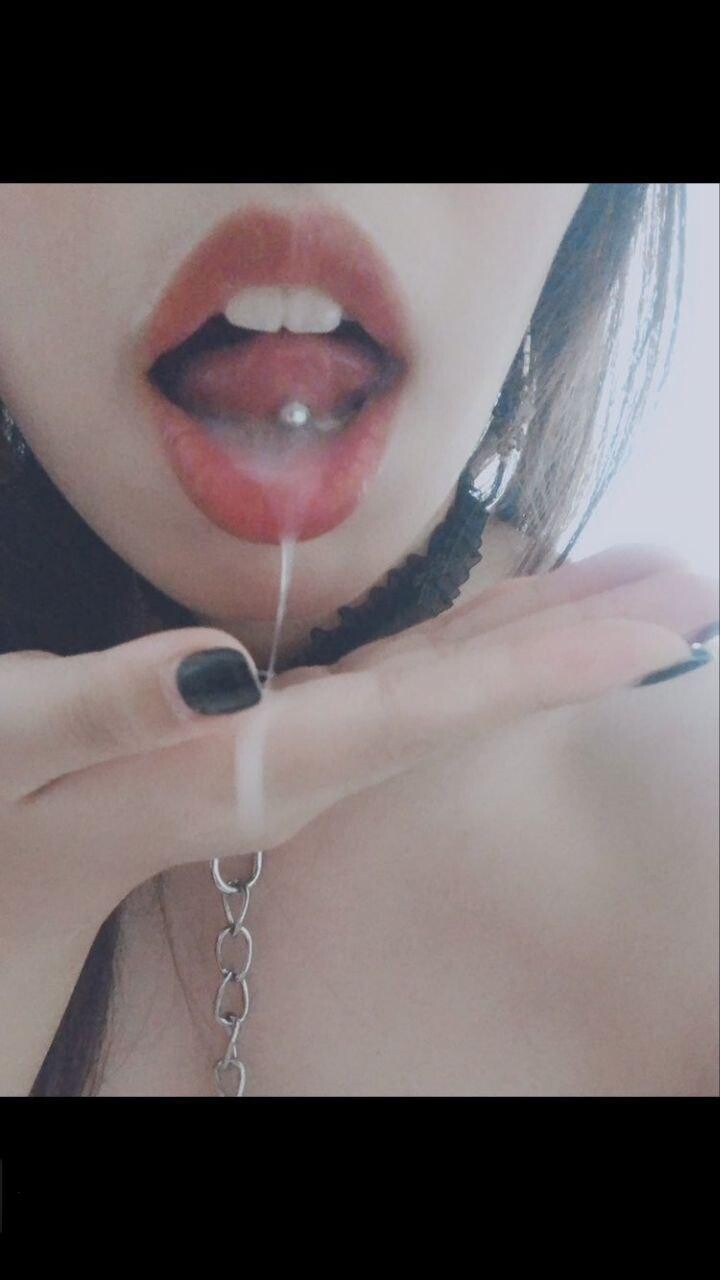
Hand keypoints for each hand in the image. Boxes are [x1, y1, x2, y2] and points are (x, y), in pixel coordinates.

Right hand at [2, 544, 716, 950]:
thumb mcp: (8, 758)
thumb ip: (102, 713)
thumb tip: (220, 671)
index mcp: (248, 773)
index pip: (420, 714)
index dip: (538, 669)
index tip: (649, 635)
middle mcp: (299, 768)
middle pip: (465, 698)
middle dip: (579, 644)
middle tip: (689, 592)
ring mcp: (300, 755)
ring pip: (446, 686)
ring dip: (542, 636)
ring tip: (634, 588)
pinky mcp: (284, 738)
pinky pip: (405, 685)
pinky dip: (473, 646)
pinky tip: (512, 623)